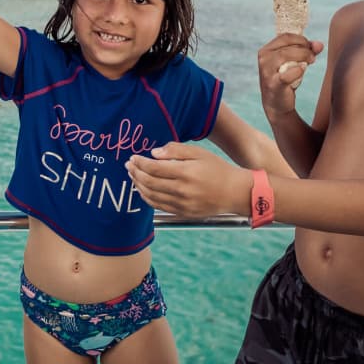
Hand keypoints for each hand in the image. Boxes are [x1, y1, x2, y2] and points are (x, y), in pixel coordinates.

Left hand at [125, 143, 247, 217]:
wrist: (235, 192)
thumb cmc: (217, 169)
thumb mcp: (199, 153)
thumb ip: (175, 150)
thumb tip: (154, 153)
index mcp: (186, 172)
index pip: (154, 168)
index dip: (140, 162)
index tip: (133, 157)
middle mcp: (182, 190)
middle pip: (149, 182)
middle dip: (135, 173)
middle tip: (128, 166)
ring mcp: (182, 204)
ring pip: (151, 195)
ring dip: (138, 185)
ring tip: (133, 176)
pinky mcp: (183, 212)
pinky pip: (159, 206)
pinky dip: (147, 198)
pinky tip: (143, 190)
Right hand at [257, 34, 322, 116]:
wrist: (277, 104)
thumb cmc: (285, 80)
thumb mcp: (294, 62)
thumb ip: (307, 51)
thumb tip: (319, 45)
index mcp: (266, 50)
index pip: (285, 36)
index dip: (301, 39)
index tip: (310, 48)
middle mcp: (263, 59)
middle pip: (288, 45)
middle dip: (305, 49)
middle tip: (313, 57)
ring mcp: (266, 72)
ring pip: (286, 55)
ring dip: (303, 57)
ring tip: (310, 62)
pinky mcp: (273, 84)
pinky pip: (287, 74)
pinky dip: (298, 71)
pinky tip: (301, 71)